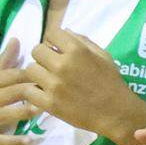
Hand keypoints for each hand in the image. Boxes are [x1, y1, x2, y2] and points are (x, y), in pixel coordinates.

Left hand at [12, 27, 145, 142]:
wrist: (117, 113)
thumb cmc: (112, 83)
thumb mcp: (104, 56)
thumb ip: (84, 41)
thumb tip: (65, 31)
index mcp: (78, 51)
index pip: (52, 33)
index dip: (54, 40)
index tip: (57, 48)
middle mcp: (63, 65)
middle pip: (36, 50)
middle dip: (43, 56)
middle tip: (51, 65)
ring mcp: (54, 85)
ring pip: (30, 69)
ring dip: (38, 73)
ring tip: (47, 80)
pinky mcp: (49, 103)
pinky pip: (28, 90)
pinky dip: (33, 91)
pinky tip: (43, 93)